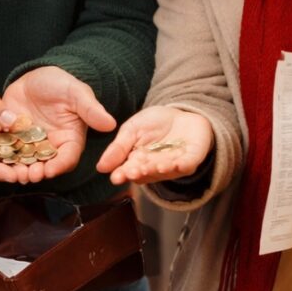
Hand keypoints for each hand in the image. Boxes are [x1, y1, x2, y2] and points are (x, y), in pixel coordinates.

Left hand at [0, 67, 116, 184]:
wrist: (35, 75)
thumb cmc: (60, 83)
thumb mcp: (76, 93)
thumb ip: (91, 109)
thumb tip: (111, 124)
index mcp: (70, 138)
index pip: (68, 158)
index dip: (60, 166)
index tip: (50, 170)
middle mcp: (50, 146)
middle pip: (46, 166)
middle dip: (37, 172)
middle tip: (28, 175)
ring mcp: (30, 144)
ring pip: (26, 162)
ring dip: (19, 170)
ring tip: (12, 173)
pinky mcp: (13, 138)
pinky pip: (7, 151)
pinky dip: (2, 158)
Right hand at [97, 106, 213, 185]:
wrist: (180, 113)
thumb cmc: (154, 124)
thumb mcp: (131, 130)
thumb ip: (118, 148)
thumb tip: (100, 167)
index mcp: (137, 162)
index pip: (127, 171)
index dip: (122, 174)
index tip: (116, 177)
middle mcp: (154, 168)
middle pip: (146, 173)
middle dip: (139, 173)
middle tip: (132, 172)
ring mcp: (173, 166)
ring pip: (165, 171)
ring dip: (159, 170)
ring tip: (152, 167)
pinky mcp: (191, 160)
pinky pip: (186, 165)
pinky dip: (181, 165)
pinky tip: (175, 164)